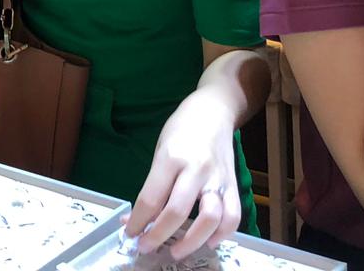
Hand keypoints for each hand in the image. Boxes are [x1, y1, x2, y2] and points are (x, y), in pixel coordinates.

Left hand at [126, 94, 240, 257]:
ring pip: (210, 218)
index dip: (138, 222)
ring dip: (192, 241)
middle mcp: (196, 168)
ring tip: (177, 252)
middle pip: (177, 211)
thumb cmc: (181, 129)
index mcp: (171, 157)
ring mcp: (217, 178)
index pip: (151, 197)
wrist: (214, 111)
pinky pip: (233, 216)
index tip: (130, 235)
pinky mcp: (233, 185)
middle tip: (147, 247)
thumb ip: (152, 185)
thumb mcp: (160, 150)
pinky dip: (222, 234)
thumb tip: (136, 218)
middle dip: (158, 235)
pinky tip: (209, 242)